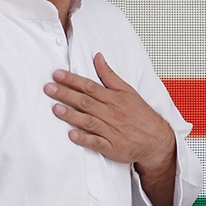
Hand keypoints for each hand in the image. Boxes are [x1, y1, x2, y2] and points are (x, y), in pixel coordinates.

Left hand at [44, 53, 175, 173]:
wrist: (157, 139)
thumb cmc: (141, 115)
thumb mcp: (127, 91)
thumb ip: (109, 75)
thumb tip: (98, 58)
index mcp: (114, 98)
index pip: (90, 86)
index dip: (72, 80)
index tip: (57, 75)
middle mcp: (111, 113)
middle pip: (85, 102)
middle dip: (66, 94)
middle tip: (49, 88)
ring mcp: (111, 131)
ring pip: (88, 121)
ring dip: (72, 115)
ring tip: (56, 108)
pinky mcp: (111, 147)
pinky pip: (96, 142)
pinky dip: (84, 139)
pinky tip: (72, 135)